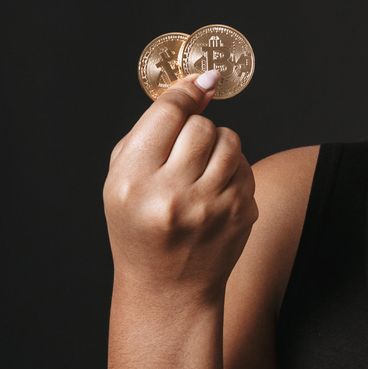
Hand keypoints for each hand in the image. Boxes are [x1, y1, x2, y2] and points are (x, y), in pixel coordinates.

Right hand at [103, 70, 257, 303]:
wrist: (167, 287)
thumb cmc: (139, 224)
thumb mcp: (122, 178)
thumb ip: (153, 127)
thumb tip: (202, 81)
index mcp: (132, 182)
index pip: (168, 114)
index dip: (186, 93)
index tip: (200, 82)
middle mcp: (172, 195)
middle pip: (201, 126)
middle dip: (196, 130)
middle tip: (185, 151)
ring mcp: (211, 207)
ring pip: (230, 140)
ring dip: (217, 146)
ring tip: (199, 170)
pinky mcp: (241, 214)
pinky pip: (245, 165)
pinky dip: (231, 169)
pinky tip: (213, 192)